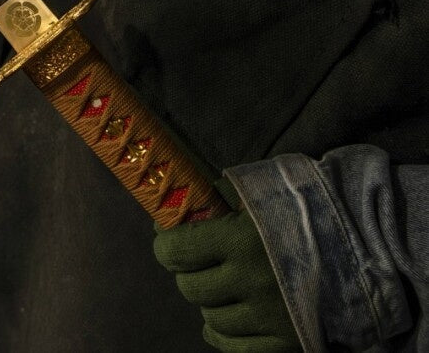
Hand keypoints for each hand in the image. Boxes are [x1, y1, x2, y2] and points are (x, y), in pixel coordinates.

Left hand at [153, 183, 300, 352]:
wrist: (362, 245)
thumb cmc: (304, 209)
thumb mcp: (259, 189)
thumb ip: (217, 196)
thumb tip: (179, 205)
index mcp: (239, 239)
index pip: (175, 251)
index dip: (165, 245)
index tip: (167, 238)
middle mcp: (251, 282)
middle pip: (191, 288)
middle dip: (186, 272)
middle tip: (194, 262)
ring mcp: (270, 317)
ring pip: (211, 319)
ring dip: (208, 302)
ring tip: (219, 285)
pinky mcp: (288, 343)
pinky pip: (236, 348)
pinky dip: (222, 334)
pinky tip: (220, 320)